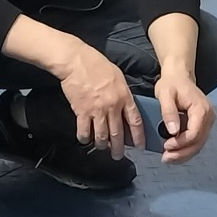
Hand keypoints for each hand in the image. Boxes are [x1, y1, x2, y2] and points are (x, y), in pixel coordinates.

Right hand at [58, 44, 143, 159]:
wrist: (76, 61)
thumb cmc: (96, 64)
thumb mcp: (118, 76)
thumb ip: (123, 93)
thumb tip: (125, 107)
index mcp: (124, 97)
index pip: (135, 121)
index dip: (138, 137)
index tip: (140, 146)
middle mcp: (112, 107)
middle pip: (118, 134)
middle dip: (119, 148)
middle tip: (118, 155)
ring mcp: (97, 111)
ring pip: (102, 136)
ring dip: (102, 145)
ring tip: (102, 148)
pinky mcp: (82, 112)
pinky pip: (84, 131)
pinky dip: (85, 138)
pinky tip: (85, 139)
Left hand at [153, 71, 213, 163]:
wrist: (179, 76)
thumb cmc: (171, 83)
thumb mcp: (165, 94)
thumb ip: (169, 112)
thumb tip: (173, 131)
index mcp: (202, 109)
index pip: (194, 133)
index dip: (180, 143)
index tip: (165, 146)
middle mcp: (209, 117)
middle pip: (198, 143)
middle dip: (182, 153)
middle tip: (165, 158)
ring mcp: (207, 122)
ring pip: (198, 145)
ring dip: (183, 154)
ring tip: (167, 158)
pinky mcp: (202, 125)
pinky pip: (195, 141)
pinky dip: (185, 149)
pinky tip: (173, 152)